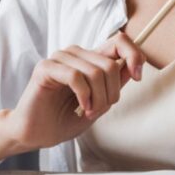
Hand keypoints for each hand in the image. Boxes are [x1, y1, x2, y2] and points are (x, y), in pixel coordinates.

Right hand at [5, 30, 145, 150]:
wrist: (35, 133)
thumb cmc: (63, 119)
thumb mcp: (98, 103)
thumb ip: (113, 85)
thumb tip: (133, 68)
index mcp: (89, 59)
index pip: (119, 41)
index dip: (134, 55)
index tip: (138, 76)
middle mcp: (76, 54)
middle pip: (110, 64)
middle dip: (112, 93)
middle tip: (100, 109)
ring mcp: (60, 59)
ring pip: (95, 71)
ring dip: (98, 98)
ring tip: (89, 111)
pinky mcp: (46, 68)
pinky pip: (75, 76)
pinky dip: (84, 95)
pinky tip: (82, 106)